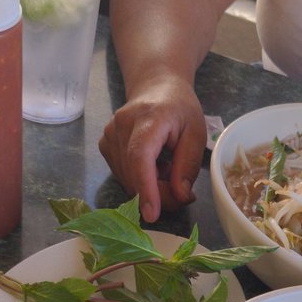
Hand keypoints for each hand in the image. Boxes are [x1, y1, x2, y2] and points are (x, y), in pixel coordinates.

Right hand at [98, 76, 206, 221]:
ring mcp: (109, 135)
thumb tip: (180, 196)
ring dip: (151, 188)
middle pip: (135, 175)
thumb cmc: (180, 109)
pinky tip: (154, 166)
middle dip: (159, 195)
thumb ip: (187, 166)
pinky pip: (122, 176)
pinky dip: (140, 181)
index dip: (146, 188)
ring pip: (128, 180)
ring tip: (169, 170)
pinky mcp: (105, 145)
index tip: (152, 214)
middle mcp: (122, 125)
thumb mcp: (196, 133)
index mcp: (148, 117)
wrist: (156, 87)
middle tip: (183, 194)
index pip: (140, 157)